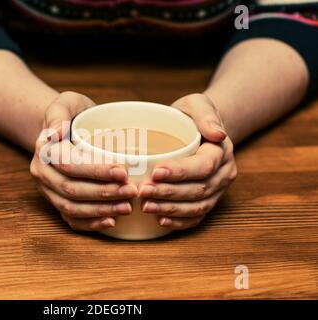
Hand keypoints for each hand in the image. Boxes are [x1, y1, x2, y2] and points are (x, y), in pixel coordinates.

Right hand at [30, 91, 137, 230]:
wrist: (65, 130)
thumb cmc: (72, 114)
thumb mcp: (66, 102)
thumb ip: (59, 113)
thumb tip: (55, 133)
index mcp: (44, 151)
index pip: (69, 164)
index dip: (96, 170)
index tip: (123, 171)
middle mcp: (42, 174)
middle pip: (71, 190)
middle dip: (103, 193)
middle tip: (132, 191)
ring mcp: (49, 191)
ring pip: (72, 208)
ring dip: (101, 210)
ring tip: (128, 207)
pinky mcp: (58, 203)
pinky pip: (71, 220)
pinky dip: (91, 224)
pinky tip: (112, 221)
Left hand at [139, 93, 237, 231]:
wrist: (198, 129)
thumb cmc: (191, 116)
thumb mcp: (197, 104)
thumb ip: (205, 114)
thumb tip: (217, 134)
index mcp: (221, 152)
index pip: (203, 166)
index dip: (180, 172)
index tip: (155, 172)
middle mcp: (223, 174)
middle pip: (199, 190)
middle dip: (169, 193)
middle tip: (143, 191)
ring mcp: (217, 191)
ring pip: (197, 207)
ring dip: (170, 210)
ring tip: (146, 206)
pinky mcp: (207, 201)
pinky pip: (196, 218)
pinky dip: (179, 222)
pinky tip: (160, 221)